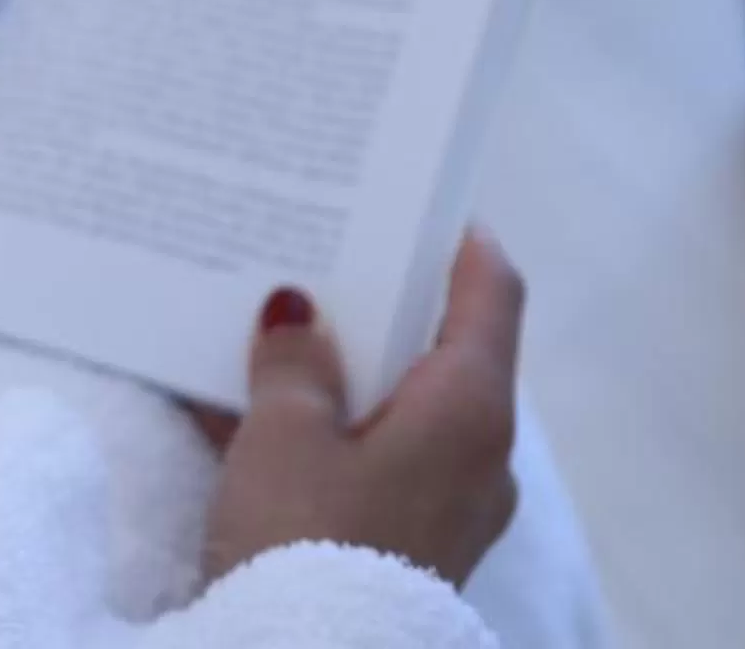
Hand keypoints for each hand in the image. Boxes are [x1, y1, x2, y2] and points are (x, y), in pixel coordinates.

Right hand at [198, 232, 525, 588]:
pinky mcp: (413, 548)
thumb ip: (294, 363)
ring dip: (346, 372)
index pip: (492, 291)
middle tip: (315, 252)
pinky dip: (332, 432)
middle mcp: (481, 455)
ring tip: (271, 328)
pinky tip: (252, 416)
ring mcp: (451, 508)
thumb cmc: (308, 544)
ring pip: (406, 409)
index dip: (459, 237)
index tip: (412, 196)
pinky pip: (380, 462)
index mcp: (470, 408)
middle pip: (444, 349)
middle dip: (380, 303)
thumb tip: (300, 313)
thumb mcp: (283, 438)